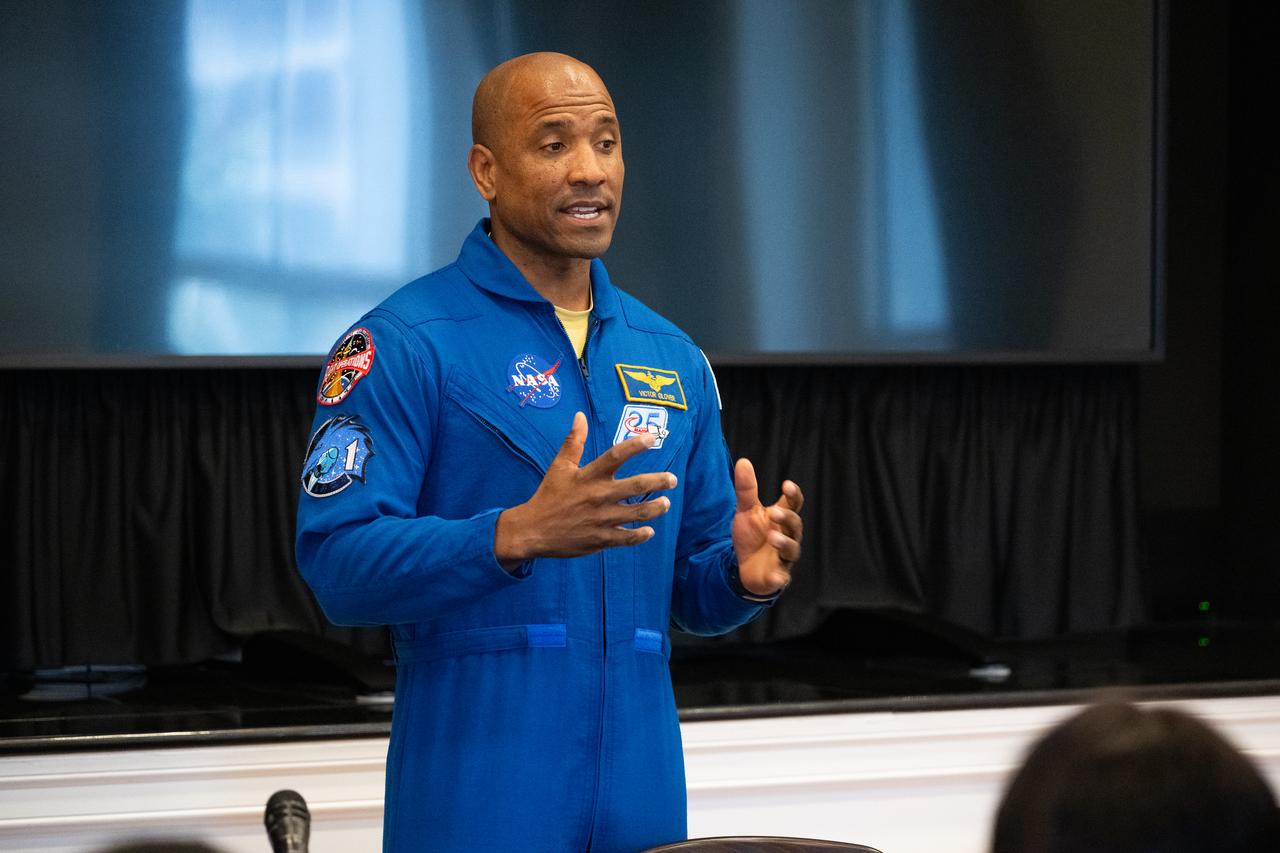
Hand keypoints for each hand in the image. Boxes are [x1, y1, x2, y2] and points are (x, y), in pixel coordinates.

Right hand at [494, 411, 676, 568]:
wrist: (533, 530)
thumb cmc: (548, 496)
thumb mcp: (559, 467)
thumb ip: (574, 442)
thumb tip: (580, 416)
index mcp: (589, 476)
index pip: (615, 455)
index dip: (635, 445)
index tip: (652, 438)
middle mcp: (599, 496)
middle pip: (636, 486)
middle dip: (658, 482)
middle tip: (672, 479)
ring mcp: (602, 519)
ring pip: (638, 513)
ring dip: (656, 508)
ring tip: (666, 504)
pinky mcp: (601, 539)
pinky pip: (627, 538)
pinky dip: (640, 535)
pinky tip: (649, 530)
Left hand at [730, 458, 803, 595]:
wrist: (745, 568)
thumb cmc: (752, 536)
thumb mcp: (746, 511)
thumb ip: (746, 489)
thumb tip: (743, 461)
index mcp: (782, 518)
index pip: (794, 504)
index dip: (794, 495)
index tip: (786, 485)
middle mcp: (788, 536)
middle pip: (795, 525)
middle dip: (786, 518)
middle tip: (773, 512)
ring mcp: (784, 557)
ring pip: (792, 549)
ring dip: (784, 542)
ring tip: (772, 536)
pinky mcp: (777, 576)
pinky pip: (782, 577)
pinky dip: (779, 576)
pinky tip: (775, 574)